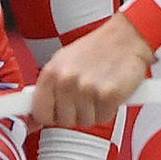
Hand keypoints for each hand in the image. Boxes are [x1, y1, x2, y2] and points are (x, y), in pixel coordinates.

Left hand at [33, 14, 153, 127]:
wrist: (125, 38)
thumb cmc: (95, 50)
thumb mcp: (63, 63)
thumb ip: (49, 88)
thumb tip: (34, 116)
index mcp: (51, 72)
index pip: (40, 112)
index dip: (49, 117)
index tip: (53, 116)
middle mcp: (66, 81)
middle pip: (64, 121)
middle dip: (75, 113)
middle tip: (85, 96)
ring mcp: (87, 89)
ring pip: (85, 121)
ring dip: (94, 111)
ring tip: (98, 90)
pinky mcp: (108, 95)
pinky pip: (104, 118)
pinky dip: (109, 109)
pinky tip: (110, 92)